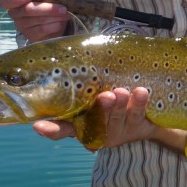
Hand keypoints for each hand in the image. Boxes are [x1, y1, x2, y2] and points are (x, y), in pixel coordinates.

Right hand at [0, 0, 69, 41]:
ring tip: (65, 13)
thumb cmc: (50, 0)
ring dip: (55, 17)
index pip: (5, 1)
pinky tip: (61, 22)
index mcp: (14, 0)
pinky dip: (56, 25)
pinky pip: (43, 30)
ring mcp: (22, 27)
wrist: (59, 18)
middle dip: (48, 8)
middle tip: (63, 8)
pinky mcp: (31, 36)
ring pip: (38, 21)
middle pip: (27, 10)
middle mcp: (15, 14)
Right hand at [32, 87, 159, 148]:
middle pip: (96, 121)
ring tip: (123, 92)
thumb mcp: (94, 92)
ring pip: (118, 118)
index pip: (62, 129)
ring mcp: (118, 129)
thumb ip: (82, 82)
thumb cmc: (112, 99)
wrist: (147, 116)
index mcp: (82, 122)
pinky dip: (140, 103)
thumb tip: (66, 56)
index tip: (38, 125)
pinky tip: (141, 91)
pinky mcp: (138, 126)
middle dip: (101, 109)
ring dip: (120, 105)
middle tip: (105, 96)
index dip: (51, 129)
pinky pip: (139, 114)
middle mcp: (98, 128)